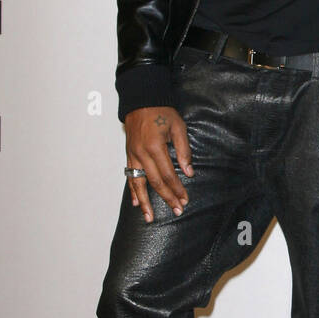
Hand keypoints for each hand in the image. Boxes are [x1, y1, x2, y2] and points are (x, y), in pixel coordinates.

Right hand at [123, 105, 192, 220]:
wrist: (141, 100)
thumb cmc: (161, 112)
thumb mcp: (178, 127)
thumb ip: (184, 150)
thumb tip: (189, 172)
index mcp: (155, 146)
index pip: (168, 174)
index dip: (177, 189)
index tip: (184, 200)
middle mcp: (142, 153)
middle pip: (155, 182)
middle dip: (167, 198)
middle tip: (176, 210)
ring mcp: (133, 155)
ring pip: (139, 183)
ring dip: (145, 202)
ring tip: (149, 217)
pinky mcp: (129, 154)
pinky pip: (130, 176)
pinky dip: (133, 191)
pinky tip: (136, 203)